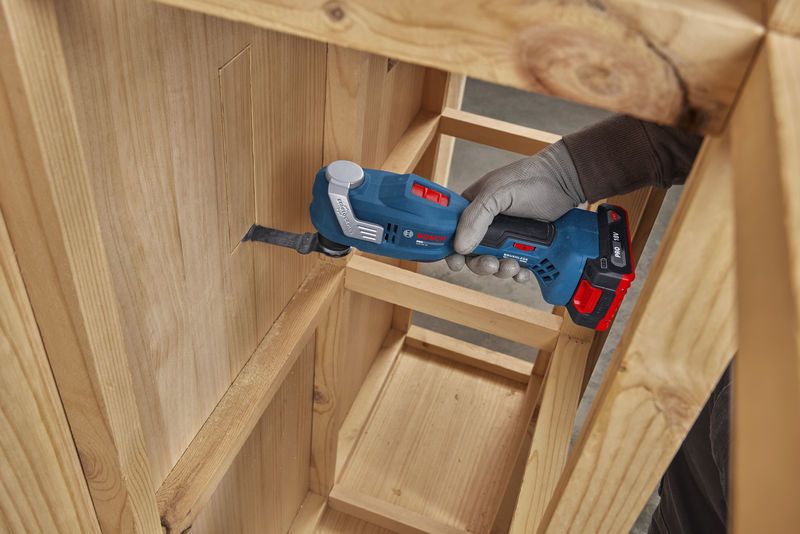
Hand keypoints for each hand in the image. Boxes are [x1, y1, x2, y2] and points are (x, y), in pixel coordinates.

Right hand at [445, 140, 584, 281]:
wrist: (566, 182)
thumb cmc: (530, 179)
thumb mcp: (497, 194)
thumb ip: (475, 217)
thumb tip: (460, 246)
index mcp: (473, 207)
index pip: (452, 232)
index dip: (452, 250)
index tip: (457, 263)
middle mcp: (486, 223)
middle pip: (473, 254)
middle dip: (481, 264)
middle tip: (491, 264)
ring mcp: (505, 236)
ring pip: (494, 262)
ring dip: (501, 270)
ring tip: (512, 265)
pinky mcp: (523, 246)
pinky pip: (514, 265)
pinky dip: (517, 272)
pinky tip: (522, 270)